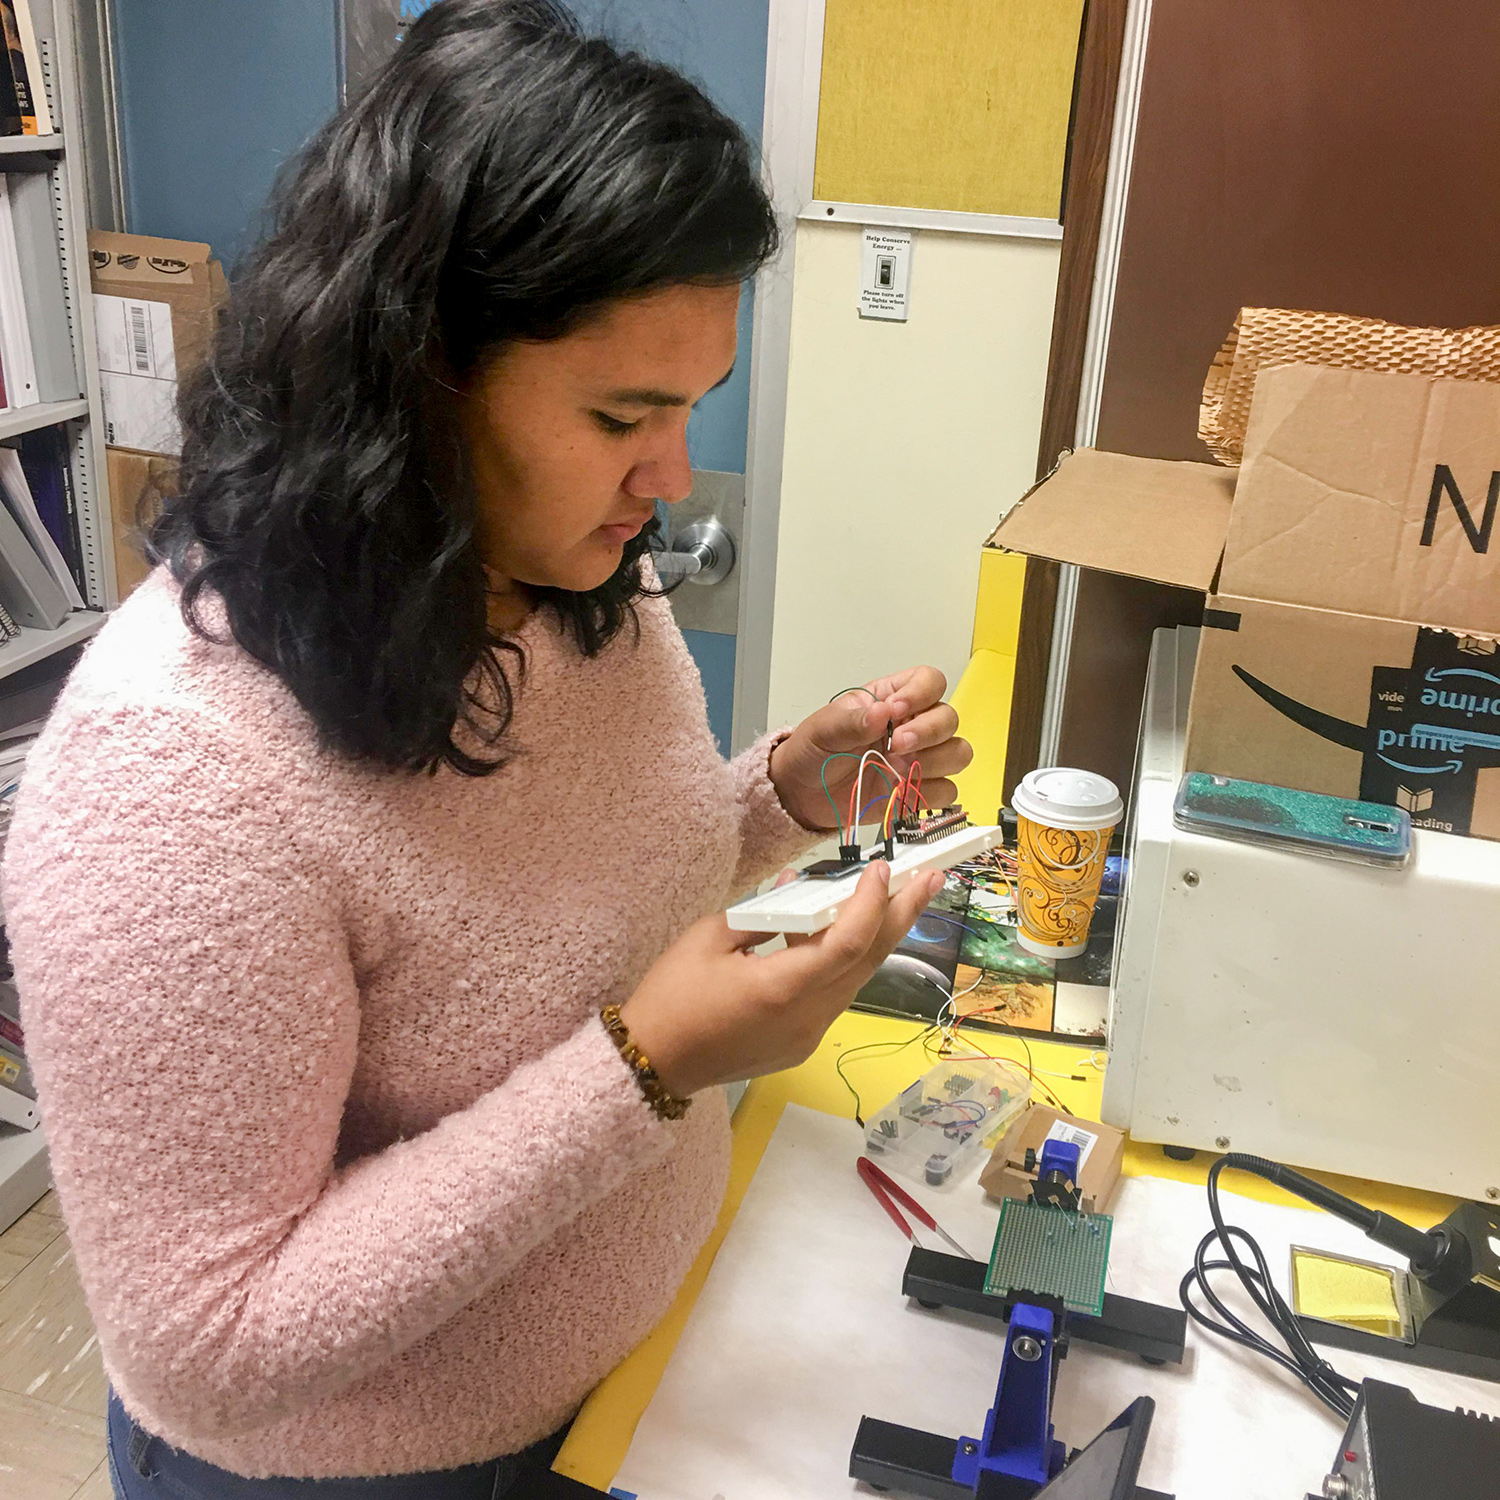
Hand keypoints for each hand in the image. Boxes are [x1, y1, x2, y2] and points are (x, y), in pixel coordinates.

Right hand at [618, 862, 942, 1096]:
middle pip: (868, 962)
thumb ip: (761, 912)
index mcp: (782, 989)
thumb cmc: (671, 996)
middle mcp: (807, 1017)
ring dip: (880, 938)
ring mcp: (808, 1036)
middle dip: (902, 916)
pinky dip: (846, 961)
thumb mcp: (709, 938)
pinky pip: (834, 995)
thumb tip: (794, 888)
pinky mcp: (800, 1044)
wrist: (651, 1064)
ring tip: (905, 898)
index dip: (871, 904)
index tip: (882, 868)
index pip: (847, 943)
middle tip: (933, 877)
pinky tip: (846, 934)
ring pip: (857, 980)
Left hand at [768, 667, 972, 832]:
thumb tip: (884, 712)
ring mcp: (919, 759)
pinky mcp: (919, 791)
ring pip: (958, 753)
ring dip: (933, 762)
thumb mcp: (823, 729)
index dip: (921, 693)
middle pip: (949, 718)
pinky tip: (901, 789)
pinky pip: (947, 790)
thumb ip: (852, 720)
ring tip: (895, 769)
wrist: (802, 794)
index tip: (896, 710)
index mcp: (891, 699)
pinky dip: (929, 791)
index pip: (929, 681)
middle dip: (928, 732)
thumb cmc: (813, 751)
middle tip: (895, 745)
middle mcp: (913, 725)